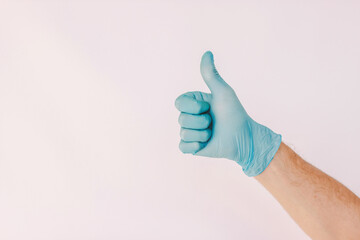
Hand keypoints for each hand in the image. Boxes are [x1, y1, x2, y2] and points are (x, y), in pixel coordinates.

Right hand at [175, 51, 281, 176]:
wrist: (244, 138)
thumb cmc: (234, 113)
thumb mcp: (222, 92)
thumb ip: (211, 74)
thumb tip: (207, 53)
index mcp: (193, 103)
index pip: (179, 102)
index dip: (194, 107)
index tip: (208, 107)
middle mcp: (189, 116)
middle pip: (181, 119)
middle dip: (201, 121)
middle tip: (213, 122)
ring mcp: (190, 132)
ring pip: (184, 133)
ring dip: (202, 134)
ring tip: (212, 132)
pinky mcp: (191, 147)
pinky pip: (183, 146)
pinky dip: (195, 146)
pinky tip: (206, 143)